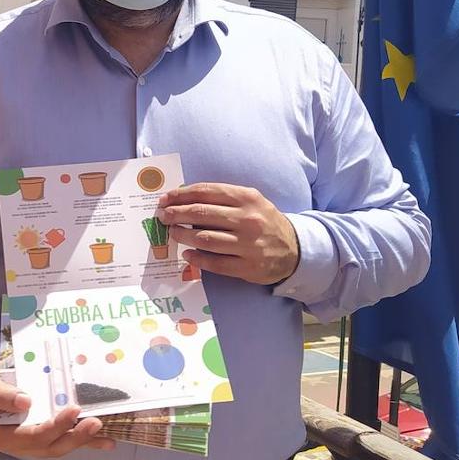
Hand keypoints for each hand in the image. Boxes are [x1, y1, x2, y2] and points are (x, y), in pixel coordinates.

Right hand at [0, 359, 113, 456]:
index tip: (73, 410)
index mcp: (4, 435)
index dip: (55, 426)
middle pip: (51, 447)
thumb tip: (25, 403)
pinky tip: (104, 441)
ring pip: (60, 446)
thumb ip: (1, 394)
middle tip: (95, 423)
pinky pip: (64, 439)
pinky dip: (84, 441)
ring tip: (106, 437)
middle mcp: (20, 443)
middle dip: (75, 437)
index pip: (33, 436)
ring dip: (83, 442)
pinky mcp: (44, 433)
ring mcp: (33, 440)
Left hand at [156, 183, 299, 284]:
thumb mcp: (251, 202)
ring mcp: (248, 245)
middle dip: (176, 214)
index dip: (181, 195)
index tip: (165, 199)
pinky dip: (197, 258)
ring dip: (182, 235)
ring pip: (205, 238)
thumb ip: (222, 198)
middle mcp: (248, 219)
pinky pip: (215, 263)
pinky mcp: (248, 267)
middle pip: (202, 214)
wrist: (295, 249)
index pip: (207, 192)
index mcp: (247, 198)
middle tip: (163, 216)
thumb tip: (184, 199)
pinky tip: (187, 254)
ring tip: (172, 233)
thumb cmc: (264, 222)